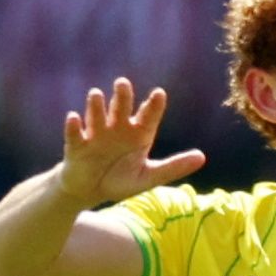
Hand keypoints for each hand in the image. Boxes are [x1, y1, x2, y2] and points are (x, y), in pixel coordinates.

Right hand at [57, 77, 203, 207]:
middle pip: (120, 110)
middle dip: (122, 98)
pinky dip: (73, 127)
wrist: (91, 191)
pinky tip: (73, 118)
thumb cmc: (121, 179)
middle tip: (123, 84)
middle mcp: (117, 129)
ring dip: (96, 107)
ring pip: (96, 117)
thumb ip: (174, 166)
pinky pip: (74, 135)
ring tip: (96, 95)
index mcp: (137, 135)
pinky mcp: (77, 146)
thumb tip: (202, 157)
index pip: (147, 118)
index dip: (153, 107)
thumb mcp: (150, 176)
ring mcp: (96, 135)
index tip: (159, 94)